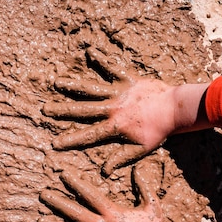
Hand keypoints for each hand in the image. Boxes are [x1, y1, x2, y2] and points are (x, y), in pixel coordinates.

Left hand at [37, 164, 186, 221]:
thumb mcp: (152, 205)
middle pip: (75, 213)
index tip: (62, 175)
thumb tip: (137, 169)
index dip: (75, 184)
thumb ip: (143, 186)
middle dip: (57, 203)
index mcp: (113, 213)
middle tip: (43, 195)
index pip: (90, 194)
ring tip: (40, 221)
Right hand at [42, 48, 209, 174]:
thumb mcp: (141, 149)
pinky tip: (90, 50)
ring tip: (57, 82)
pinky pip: (112, 68)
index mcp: (115, 127)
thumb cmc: (159, 131)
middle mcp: (113, 108)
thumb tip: (104, 171)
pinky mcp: (128, 80)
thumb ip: (121, 158)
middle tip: (46, 109)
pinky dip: (102, 59)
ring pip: (92, 89)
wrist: (175, 109)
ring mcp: (119, 93)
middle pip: (83, 110)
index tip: (55, 143)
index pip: (89, 135)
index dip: (71, 140)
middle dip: (63, 110)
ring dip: (74, 85)